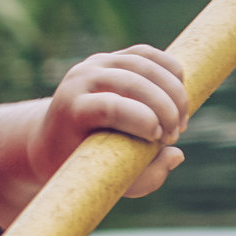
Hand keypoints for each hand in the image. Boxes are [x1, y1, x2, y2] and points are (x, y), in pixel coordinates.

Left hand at [33, 45, 190, 197]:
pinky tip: (181, 94)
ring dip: (173, 91)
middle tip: (176, 134)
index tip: (160, 139)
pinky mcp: (111, 57)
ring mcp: (95, 63)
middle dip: (164, 108)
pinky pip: (146, 54)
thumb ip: (143, 177)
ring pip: (143, 64)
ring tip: (182, 120)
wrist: (52, 136)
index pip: (109, 106)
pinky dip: (170, 70)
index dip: (142, 120)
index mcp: (72, 110)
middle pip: (131, 82)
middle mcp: (80, 79)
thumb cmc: (81, 164)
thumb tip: (177, 155)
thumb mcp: (106, 180)